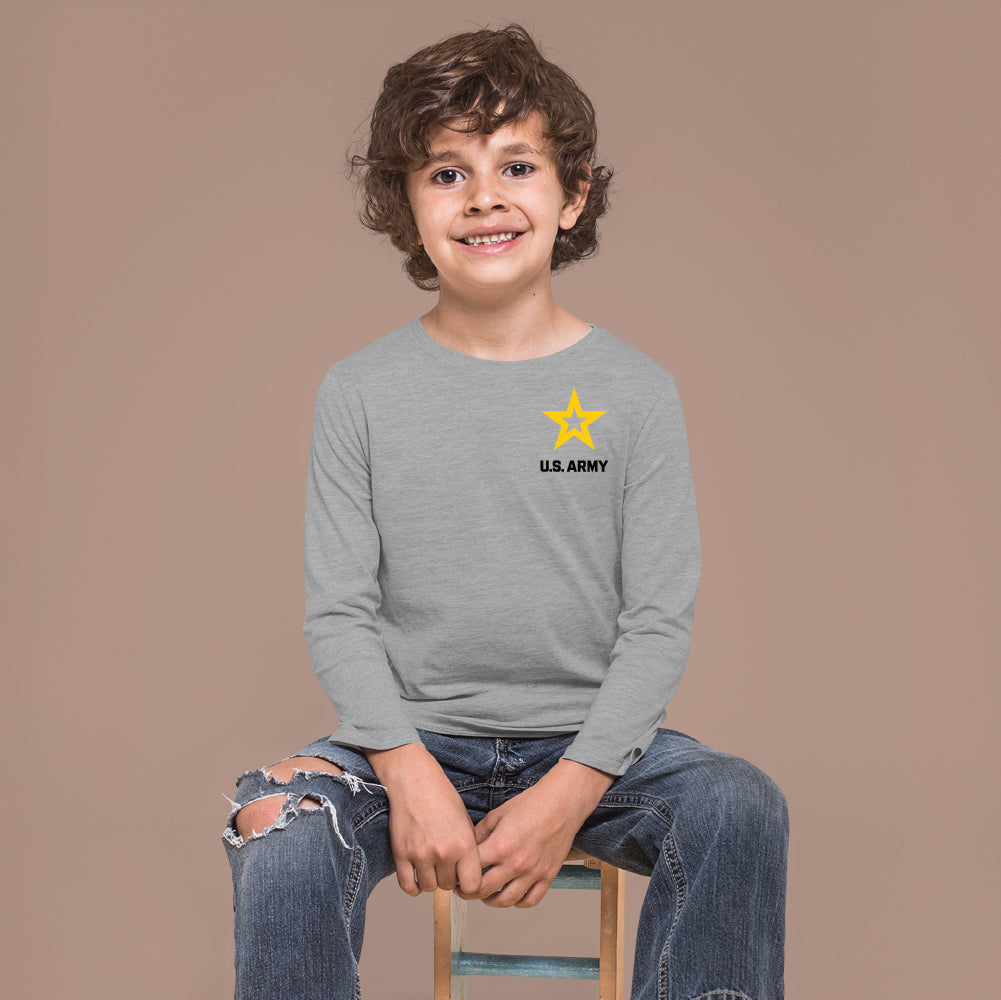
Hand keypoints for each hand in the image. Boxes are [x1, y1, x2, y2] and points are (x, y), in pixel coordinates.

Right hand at [366, 744, 483, 898]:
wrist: (413, 779)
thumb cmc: (440, 795)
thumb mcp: (464, 819)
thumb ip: (468, 847)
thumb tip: (470, 872)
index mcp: (464, 843)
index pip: (472, 885)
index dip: (469, 885)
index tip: (465, 880)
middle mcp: (443, 852)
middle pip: (449, 886)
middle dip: (448, 878)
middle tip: (446, 865)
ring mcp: (421, 855)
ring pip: (429, 887)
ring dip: (431, 880)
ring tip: (432, 866)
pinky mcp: (401, 854)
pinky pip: (408, 886)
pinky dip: (413, 886)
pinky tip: (418, 877)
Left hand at [454, 763, 611, 908]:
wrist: (562, 803)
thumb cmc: (530, 804)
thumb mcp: (498, 814)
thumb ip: (480, 833)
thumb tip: (467, 848)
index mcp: (499, 846)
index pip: (470, 871)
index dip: (458, 876)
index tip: (455, 877)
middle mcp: (515, 863)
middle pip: (484, 891)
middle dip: (469, 893)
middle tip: (465, 890)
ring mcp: (532, 872)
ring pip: (506, 901)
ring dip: (491, 901)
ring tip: (486, 894)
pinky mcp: (548, 876)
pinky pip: (530, 900)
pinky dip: (518, 903)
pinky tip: (511, 895)